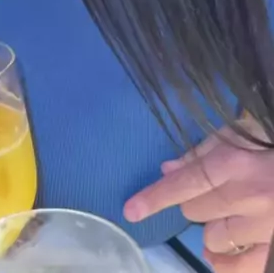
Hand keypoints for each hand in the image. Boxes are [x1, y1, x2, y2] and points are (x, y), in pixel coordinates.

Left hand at [124, 118, 273, 272]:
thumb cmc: (273, 137)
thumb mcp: (242, 130)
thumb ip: (204, 148)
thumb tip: (169, 167)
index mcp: (235, 163)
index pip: (183, 184)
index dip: (153, 198)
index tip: (131, 210)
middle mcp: (246, 198)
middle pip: (194, 211)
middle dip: (194, 201)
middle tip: (214, 190)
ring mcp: (264, 227)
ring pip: (214, 239)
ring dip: (213, 228)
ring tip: (227, 214)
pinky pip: (242, 268)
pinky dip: (227, 263)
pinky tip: (222, 256)